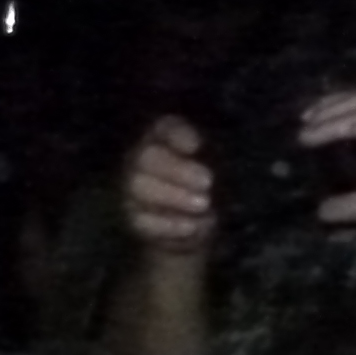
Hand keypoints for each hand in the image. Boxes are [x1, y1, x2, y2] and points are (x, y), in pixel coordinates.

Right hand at [120, 116, 215, 255]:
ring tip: (204, 204)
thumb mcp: (222, 169)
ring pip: (140, 186)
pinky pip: (143, 221)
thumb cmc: (212, 188)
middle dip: (178, 170)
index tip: (196, 146)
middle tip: (208, 181)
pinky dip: (171, 225)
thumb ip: (218, 157)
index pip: (165, 127)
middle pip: (148, 156)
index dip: (178, 134)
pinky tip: (194, 226)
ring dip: (174, 196)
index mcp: (167, 139)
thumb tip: (221, 156)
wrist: (198, 228)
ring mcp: (133, 189)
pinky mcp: (134, 219)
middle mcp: (143, 159)